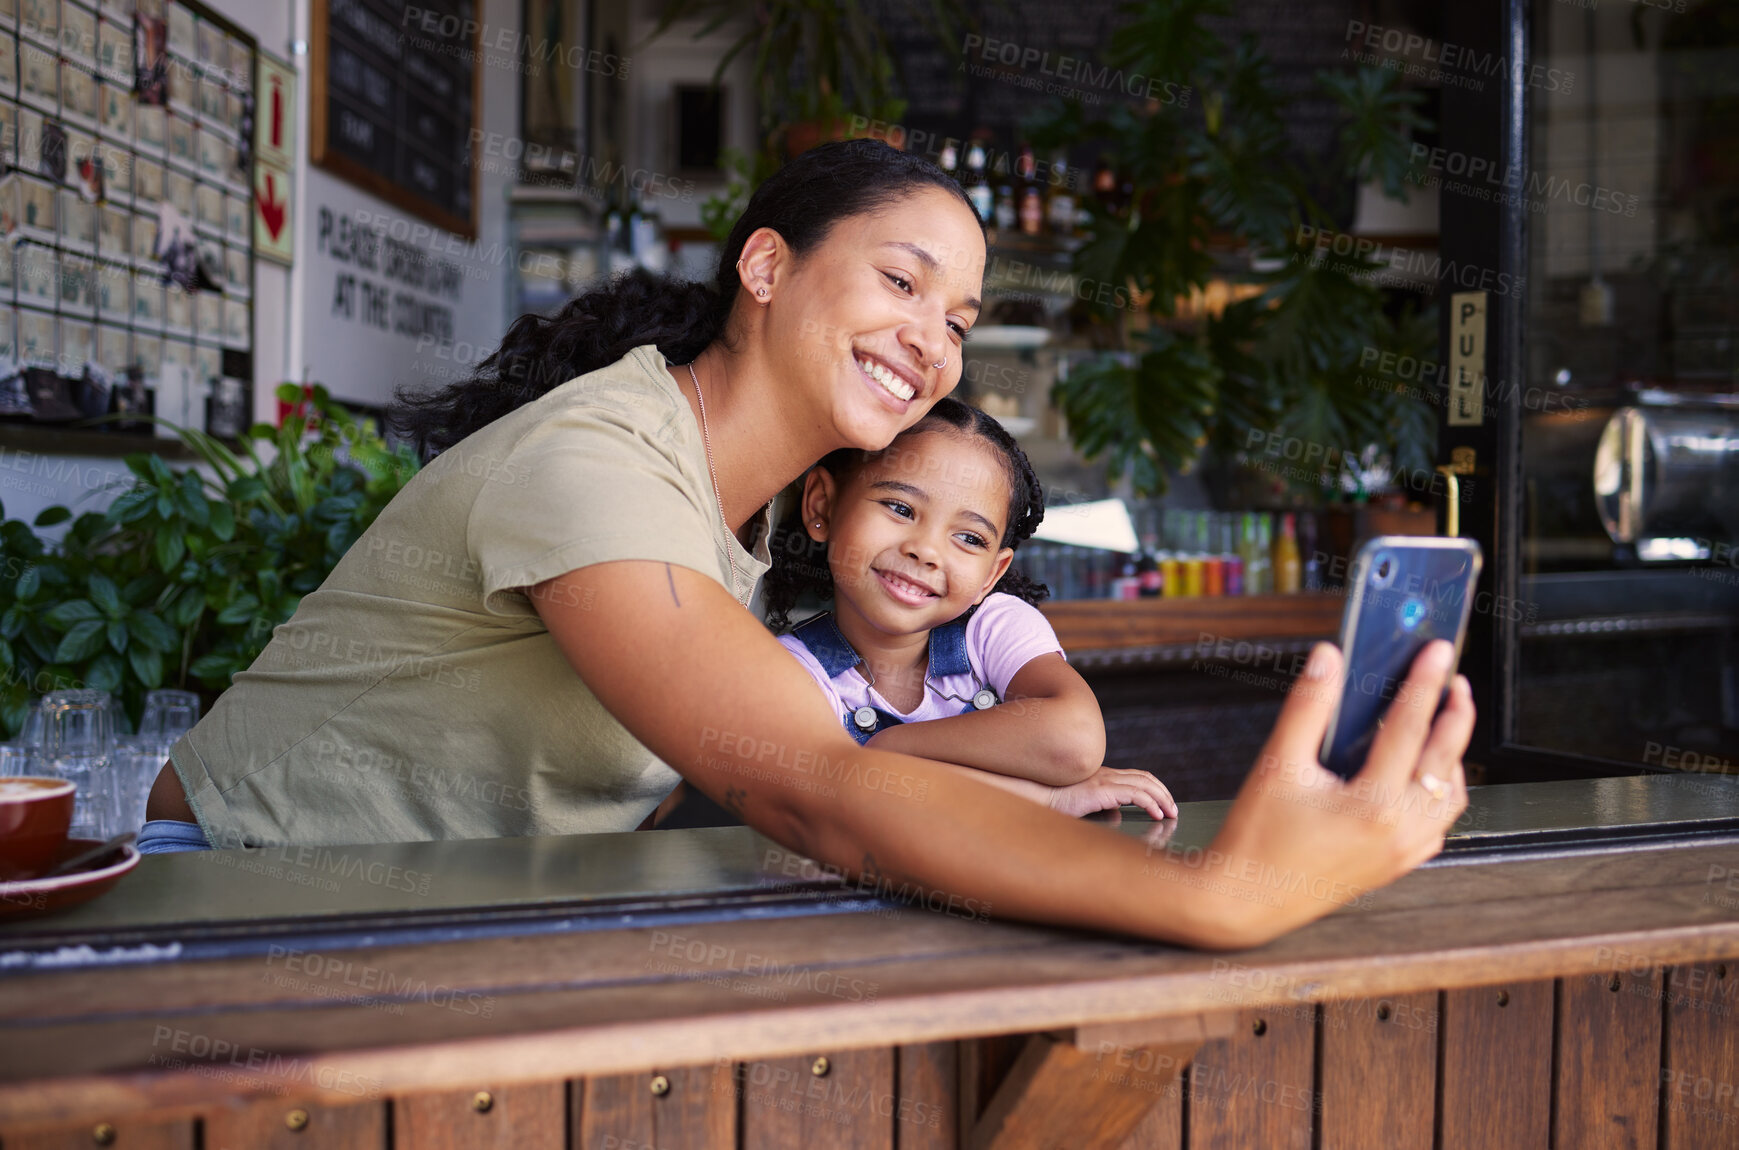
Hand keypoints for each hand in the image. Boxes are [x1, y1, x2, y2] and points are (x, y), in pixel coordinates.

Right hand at [1048, 765, 1177, 819]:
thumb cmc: (1057, 803)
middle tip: (1173, 809)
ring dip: (1162, 799)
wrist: (1040, 798)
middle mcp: (1107, 774)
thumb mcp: (1085, 801)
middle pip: (1146, 778)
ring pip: (1145, 785)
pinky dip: (1150, 803)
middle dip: (1164, 793)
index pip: (1138, 776)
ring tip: (1170, 813)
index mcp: (1104, 775)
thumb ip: (1102, 802)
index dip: (1155, 787)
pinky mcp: (1103, 790)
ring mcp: (1105, 780)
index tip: (1164, 802)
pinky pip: (1136, 794)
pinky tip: (1156, 814)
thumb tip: (1118, 811)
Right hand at [1207, 639, 1472, 943]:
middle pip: (1446, 760)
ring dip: (1453, 756)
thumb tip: (1328, 658)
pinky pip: (1438, 825)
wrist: (1244, 899)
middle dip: (1455, 715)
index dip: (1425, 682)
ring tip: (1443, 724)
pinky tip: (1425, 778)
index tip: (1437, 651)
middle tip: (1454, 681)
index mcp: (1373, 803)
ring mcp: (1402, 852)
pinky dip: (1442, 794)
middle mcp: (1399, 830)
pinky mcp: (1395, 866)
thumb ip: (1308, 706)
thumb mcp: (1277, 763)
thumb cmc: (1255, 837)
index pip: (1411, 727)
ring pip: (1451, 797)